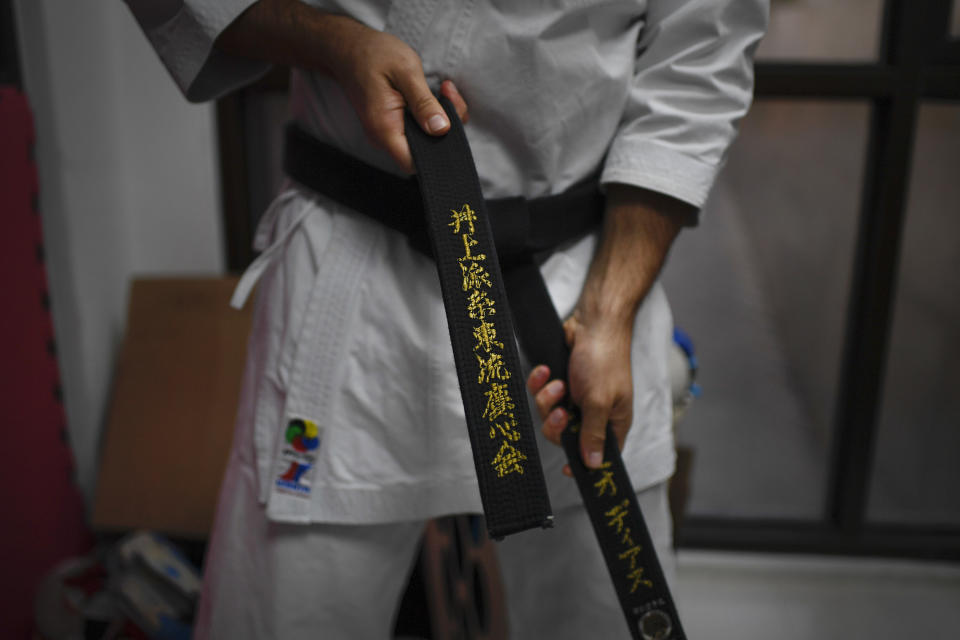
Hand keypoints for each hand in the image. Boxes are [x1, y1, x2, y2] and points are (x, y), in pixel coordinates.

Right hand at [327, 22, 468, 172]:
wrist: (348, 48)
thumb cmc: (374, 55)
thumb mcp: (405, 71)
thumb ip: (423, 103)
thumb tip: (441, 129)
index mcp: (385, 129)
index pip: (415, 163)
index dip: (438, 152)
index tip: (451, 122)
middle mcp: (384, 137)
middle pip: (424, 152)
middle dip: (446, 128)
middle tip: (449, 94)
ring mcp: (387, 133)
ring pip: (424, 140)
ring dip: (442, 117)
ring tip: (444, 89)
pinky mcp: (393, 125)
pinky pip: (419, 129)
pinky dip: (433, 114)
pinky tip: (437, 93)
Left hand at [526, 184, 686, 473]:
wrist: (594, 321)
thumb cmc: (604, 359)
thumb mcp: (599, 401)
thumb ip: (593, 434)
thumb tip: (595, 466)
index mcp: (613, 422)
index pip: (599, 455)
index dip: (583, 464)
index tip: (567, 470)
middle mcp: (594, 412)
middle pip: (565, 436)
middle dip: (557, 423)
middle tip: (560, 411)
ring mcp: (576, 396)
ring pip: (549, 414)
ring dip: (548, 398)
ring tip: (557, 382)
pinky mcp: (561, 381)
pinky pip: (541, 392)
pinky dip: (540, 382)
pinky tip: (545, 371)